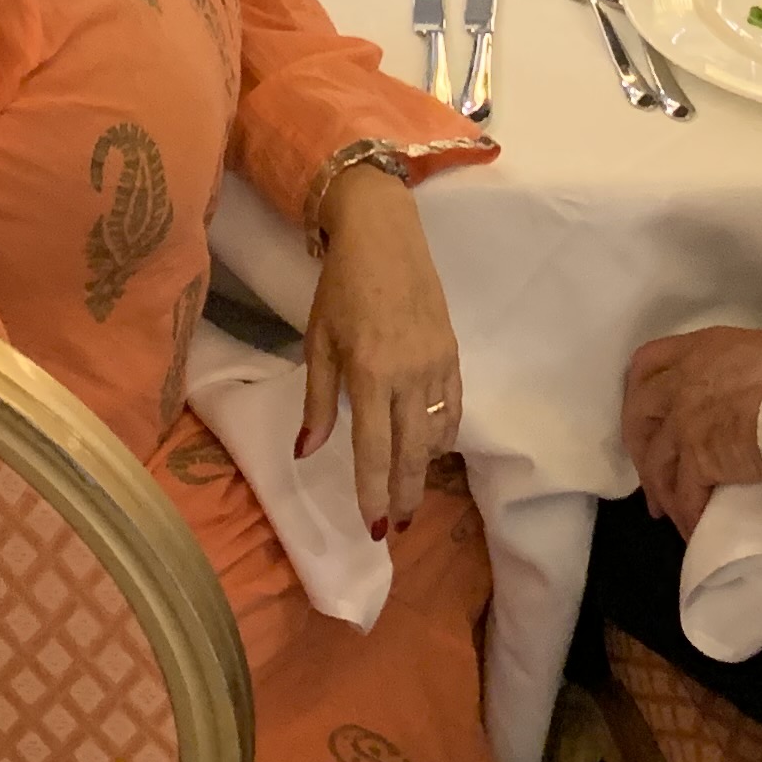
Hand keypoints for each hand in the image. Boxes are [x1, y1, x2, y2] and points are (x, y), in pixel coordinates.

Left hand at [300, 168, 462, 539]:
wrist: (384, 232)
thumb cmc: (340, 286)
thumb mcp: (318, 342)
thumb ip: (316, 401)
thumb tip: (308, 452)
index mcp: (370, 373)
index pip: (373, 449)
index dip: (373, 493)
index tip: (373, 528)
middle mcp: (409, 374)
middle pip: (411, 452)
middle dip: (405, 495)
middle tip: (398, 528)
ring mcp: (437, 363)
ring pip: (437, 434)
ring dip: (424, 470)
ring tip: (410, 495)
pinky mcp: (453, 351)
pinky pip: (454, 406)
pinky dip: (444, 435)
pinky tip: (432, 450)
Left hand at [624, 327, 761, 536]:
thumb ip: (736, 367)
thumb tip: (744, 388)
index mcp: (698, 349)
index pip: (648, 363)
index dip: (638, 391)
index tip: (645, 415)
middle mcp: (681, 382)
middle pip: (638, 415)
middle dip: (640, 447)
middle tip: (651, 474)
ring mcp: (683, 421)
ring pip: (655, 462)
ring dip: (660, 490)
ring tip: (669, 512)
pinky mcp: (697, 459)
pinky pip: (684, 496)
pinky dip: (687, 515)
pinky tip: (694, 529)